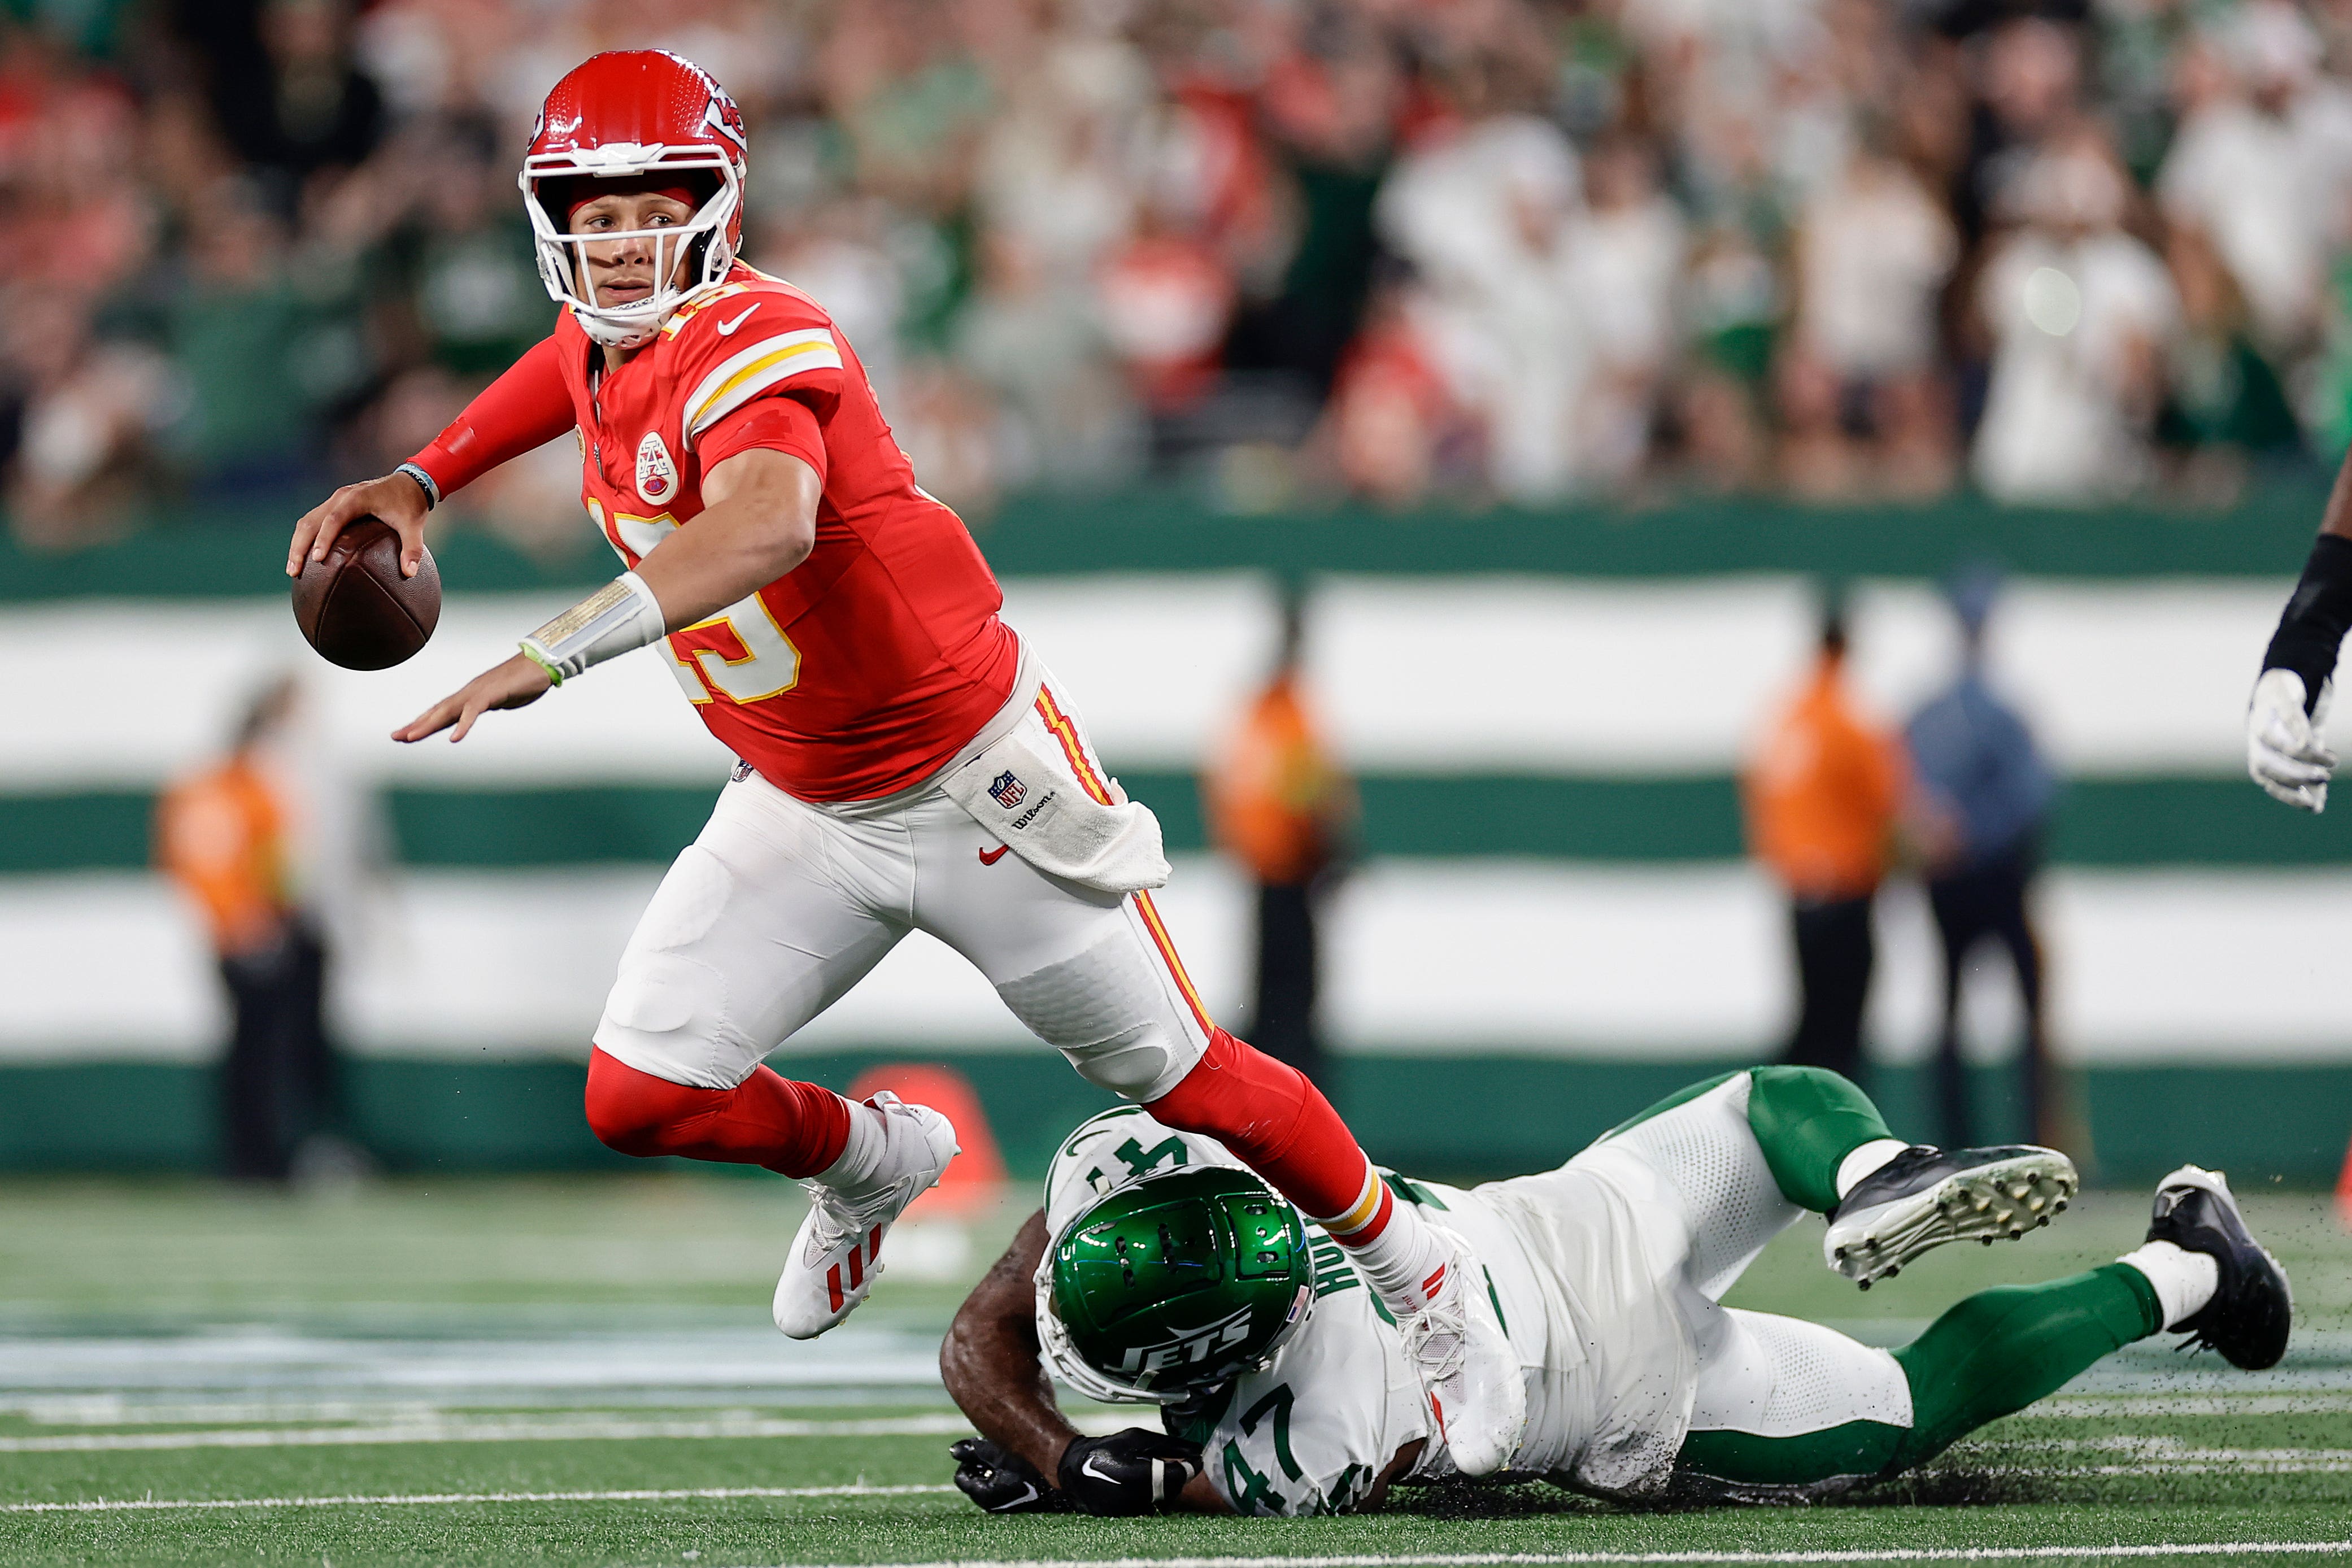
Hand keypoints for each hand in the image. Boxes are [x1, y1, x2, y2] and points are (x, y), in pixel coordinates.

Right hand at [289, 471, 432, 579]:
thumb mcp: (414, 526)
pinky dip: (305, 538)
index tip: (317, 559)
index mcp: (357, 499)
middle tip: (294, 571)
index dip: (324, 539)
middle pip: (311, 521)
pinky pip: (314, 520)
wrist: (411, 482)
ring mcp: (335, 499)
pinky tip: (304, 557)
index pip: (334, 519)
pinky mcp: (335, 504)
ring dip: (298, 543)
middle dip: (300, 546)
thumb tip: (410, 573)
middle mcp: (341, 497)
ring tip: (293, 569)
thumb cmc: (410, 505)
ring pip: (308, 521)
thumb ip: (412, 548)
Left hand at [394, 653, 551, 743]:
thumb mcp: (501, 698)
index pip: (441, 711)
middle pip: (438, 711)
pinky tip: (455, 739)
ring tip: (411, 737)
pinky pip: (474, 711)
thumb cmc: (524, 680)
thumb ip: (487, 704)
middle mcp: (469, 692)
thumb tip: (480, 709)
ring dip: (428, 725)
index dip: (422, 722)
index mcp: (470, 695)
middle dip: (416, 725)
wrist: (541, 664)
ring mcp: (479, 692)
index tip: (405, 734)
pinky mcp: (492, 694)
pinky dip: (463, 725)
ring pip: (448, 711)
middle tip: (396, 737)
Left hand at [949, 1438, 1069, 1513]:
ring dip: (995, 1466)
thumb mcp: (996, 1450)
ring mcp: (1011, 1503)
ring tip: (1007, 1449)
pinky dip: (1009, 1471)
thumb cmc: (1028, 1461)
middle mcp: (996, 1504)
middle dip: (981, 1463)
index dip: (969, 1458)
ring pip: (993, 1481)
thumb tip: (954, 1450)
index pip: (962, 1477)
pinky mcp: (1027, 1499)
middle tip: (993, 1446)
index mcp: (985, 1496)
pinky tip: (1020, 1458)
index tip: (979, 1446)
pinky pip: (1009, 1484)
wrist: (1064, 1471)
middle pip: (978, 1479)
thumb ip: (972, 1450)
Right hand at [1055, 1428, 1203, 1515]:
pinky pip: (1152, 1506)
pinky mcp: (1128, 1517)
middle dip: (1178, 1475)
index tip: (1197, 1458)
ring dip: (1167, 1486)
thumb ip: (1170, 1445)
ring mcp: (1133, 1511)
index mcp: (1142, 1475)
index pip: (1179, 1475)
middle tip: (1173, 1461)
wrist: (1077, 1469)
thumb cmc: (1109, 1448)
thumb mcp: (1138, 1438)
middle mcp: (1138, 1498)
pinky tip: (1144, 1482)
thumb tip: (1197, 1449)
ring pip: (1165, 1500)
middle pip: (1174, 1489)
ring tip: (1154, 1470)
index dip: (1192, 1466)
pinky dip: (1154, 1495)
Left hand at [2248, 668, 2335, 811]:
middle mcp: (2256, 737)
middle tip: (2324, 778)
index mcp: (2259, 751)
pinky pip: (2286, 715)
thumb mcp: (2300, 753)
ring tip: (2331, 762)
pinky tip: (2315, 741)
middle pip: (2263, 763)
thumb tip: (2315, 808)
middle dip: (2294, 775)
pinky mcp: (2278, 698)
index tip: (2310, 802)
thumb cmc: (2291, 727)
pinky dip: (2300, 730)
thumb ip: (2305, 776)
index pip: (2262, 777)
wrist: (2283, 685)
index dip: (2284, 791)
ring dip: (2303, 755)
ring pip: (2272, 740)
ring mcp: (2264, 716)